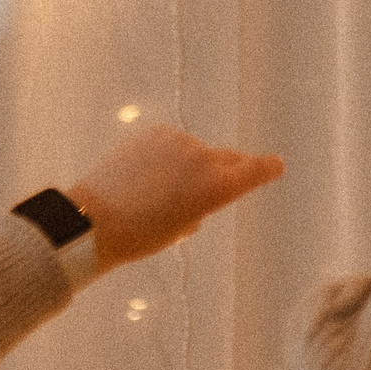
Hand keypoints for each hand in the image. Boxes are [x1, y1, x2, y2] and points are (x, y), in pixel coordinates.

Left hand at [71, 126, 286, 272]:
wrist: (93, 220)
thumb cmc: (141, 236)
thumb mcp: (181, 228)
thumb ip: (202, 206)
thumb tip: (197, 194)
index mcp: (217, 187)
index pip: (256, 170)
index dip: (268, 168)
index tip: (276, 166)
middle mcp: (204, 159)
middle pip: (229, 159)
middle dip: (228, 170)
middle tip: (214, 185)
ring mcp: (179, 142)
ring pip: (195, 153)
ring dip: (188, 166)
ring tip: (159, 190)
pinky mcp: (156, 133)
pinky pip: (171, 145)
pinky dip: (167, 156)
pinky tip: (145, 175)